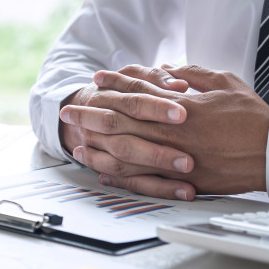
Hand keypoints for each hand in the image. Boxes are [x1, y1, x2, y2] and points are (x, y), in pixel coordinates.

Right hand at [60, 64, 192, 198]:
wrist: (81, 110)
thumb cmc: (119, 91)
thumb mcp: (133, 76)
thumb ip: (155, 78)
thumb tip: (179, 84)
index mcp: (107, 96)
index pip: (133, 100)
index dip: (156, 106)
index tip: (183, 114)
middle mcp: (99, 124)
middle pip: (128, 138)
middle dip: (155, 151)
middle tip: (187, 161)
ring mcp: (100, 148)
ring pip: (123, 164)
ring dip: (156, 174)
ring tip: (187, 183)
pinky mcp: (107, 167)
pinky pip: (129, 182)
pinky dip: (154, 188)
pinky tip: (180, 193)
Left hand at [62, 64, 268, 198]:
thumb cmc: (253, 118)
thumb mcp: (226, 83)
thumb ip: (193, 74)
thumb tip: (167, 69)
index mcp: (181, 105)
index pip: (138, 91)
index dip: (115, 83)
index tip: (97, 78)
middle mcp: (172, 131)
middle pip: (122, 120)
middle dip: (91, 113)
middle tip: (69, 109)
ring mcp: (174, 157)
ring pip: (125, 151)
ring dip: (97, 145)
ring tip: (75, 140)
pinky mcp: (181, 181)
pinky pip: (142, 179)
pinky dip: (119, 175)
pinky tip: (102, 171)